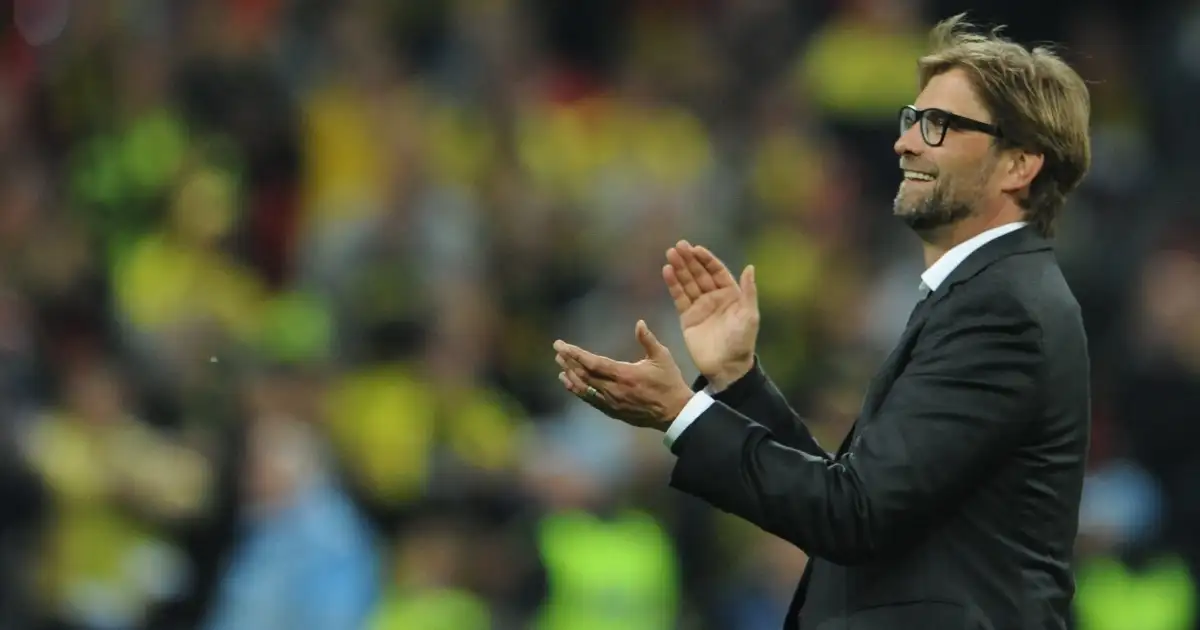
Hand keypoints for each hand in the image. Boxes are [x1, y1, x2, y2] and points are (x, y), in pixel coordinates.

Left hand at [554, 320, 693, 430]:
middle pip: (584, 374)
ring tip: (559, 365)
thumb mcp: (662, 357)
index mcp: (624, 374)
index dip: (574, 354)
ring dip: (570, 375)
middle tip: (557, 351)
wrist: (674, 413)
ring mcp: (611, 402)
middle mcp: (613, 389)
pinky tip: (568, 383)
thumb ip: (648, 339)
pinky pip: (589, 400)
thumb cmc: (669, 382)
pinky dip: (576, 391)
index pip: (592, 362)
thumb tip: (639, 322)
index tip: (561, 345)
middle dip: (568, 362)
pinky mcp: (612, 411)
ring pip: (584, 388)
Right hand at [664, 240, 759, 390]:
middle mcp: (714, 297)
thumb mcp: (750, 316)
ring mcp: (700, 307)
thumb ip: (749, 291)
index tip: (696, 249)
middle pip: (699, 273)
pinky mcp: (688, 317)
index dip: (706, 259)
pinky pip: (679, 297)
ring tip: (670, 254)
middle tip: (678, 246)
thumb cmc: (742, 342)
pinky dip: (673, 284)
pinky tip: (667, 271)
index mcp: (731, 294)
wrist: (726, 367)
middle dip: (689, 260)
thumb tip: (750, 267)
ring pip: (688, 282)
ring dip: (679, 268)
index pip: (716, 270)